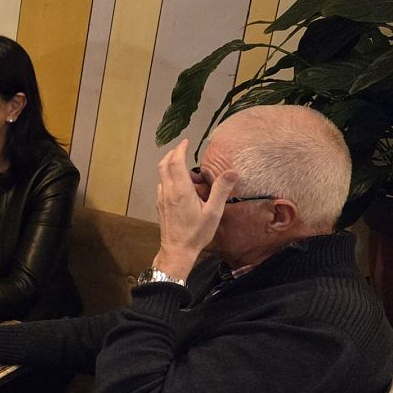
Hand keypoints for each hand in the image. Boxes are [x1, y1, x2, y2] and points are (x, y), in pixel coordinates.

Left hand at [154, 139, 234, 278]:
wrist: (177, 251)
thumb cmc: (196, 233)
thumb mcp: (214, 212)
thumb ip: (221, 190)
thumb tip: (232, 172)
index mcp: (180, 190)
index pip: (175, 162)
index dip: (180, 149)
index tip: (186, 141)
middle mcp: (168, 191)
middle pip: (164, 165)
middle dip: (172, 153)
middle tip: (182, 148)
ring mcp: (161, 199)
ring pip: (161, 175)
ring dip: (169, 165)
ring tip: (182, 164)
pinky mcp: (160, 206)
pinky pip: (162, 186)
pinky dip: (168, 178)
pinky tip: (178, 184)